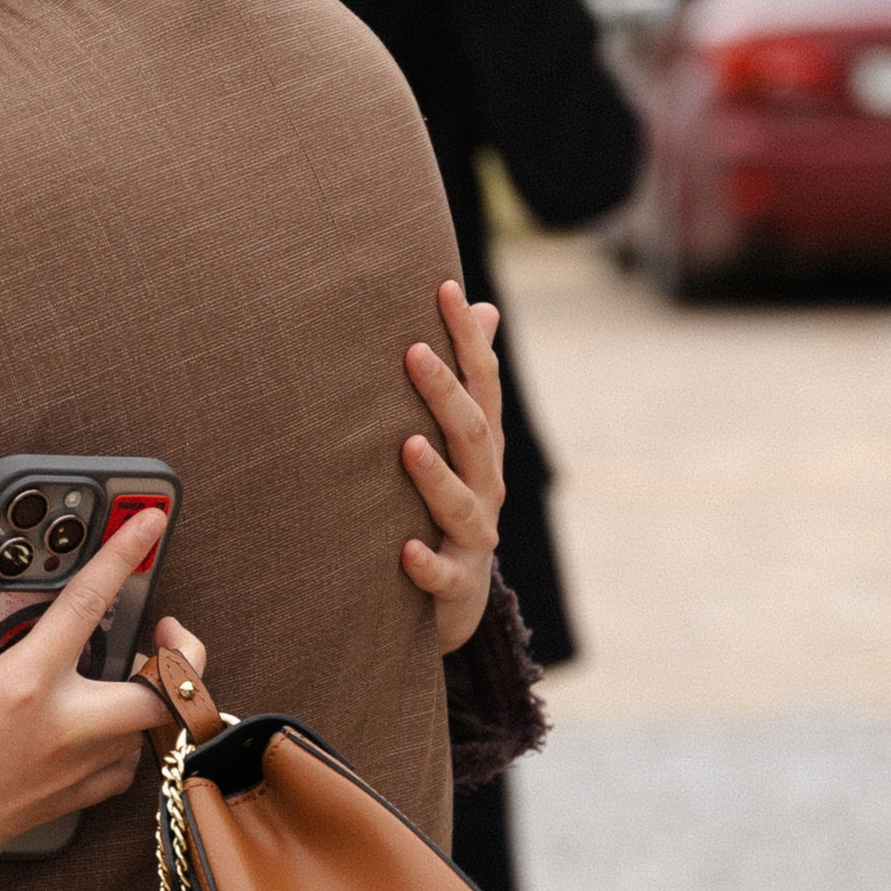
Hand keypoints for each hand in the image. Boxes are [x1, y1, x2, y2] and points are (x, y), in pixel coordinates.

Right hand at [0, 513, 174, 890]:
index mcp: (23, 683)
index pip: (89, 601)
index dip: (124, 552)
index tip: (152, 522)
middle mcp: (60, 729)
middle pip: (161, 690)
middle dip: (182, 654)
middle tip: (164, 630)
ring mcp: (68, 771)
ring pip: (148, 733)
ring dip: (149, 698)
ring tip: (129, 675)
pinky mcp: (62, 803)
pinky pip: (122, 773)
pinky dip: (126, 745)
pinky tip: (102, 728)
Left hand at [399, 282, 503, 653]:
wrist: (458, 601)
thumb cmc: (446, 507)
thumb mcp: (460, 446)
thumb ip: (467, 383)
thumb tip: (482, 307)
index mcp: (483, 449)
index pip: (482, 384)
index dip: (468, 339)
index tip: (445, 289)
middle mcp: (485, 486)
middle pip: (472, 435)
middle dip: (445, 393)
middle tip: (413, 352)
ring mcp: (473, 537)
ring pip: (459, 503)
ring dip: (435, 475)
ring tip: (407, 446)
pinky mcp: (455, 584)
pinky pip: (442, 574)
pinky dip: (426, 563)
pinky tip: (405, 550)